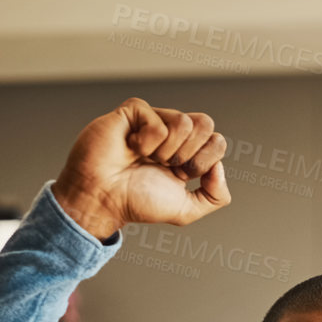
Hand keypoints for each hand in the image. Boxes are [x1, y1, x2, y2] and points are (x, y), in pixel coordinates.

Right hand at [52, 97, 229, 239]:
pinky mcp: (134, 110)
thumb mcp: (186, 211)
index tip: (180, 175)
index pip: (217, 142)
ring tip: (144, 158)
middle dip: (188, 154)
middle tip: (165, 166)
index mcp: (187, 153)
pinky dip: (145, 142)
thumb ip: (215, 197)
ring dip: (165, 150)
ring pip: (184, 121)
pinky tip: (129, 148)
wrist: (102, 198)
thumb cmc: (136, 202)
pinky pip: (157, 120)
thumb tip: (219, 167)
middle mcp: (173, 134)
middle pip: (206, 124)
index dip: (204, 161)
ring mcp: (154, 119)